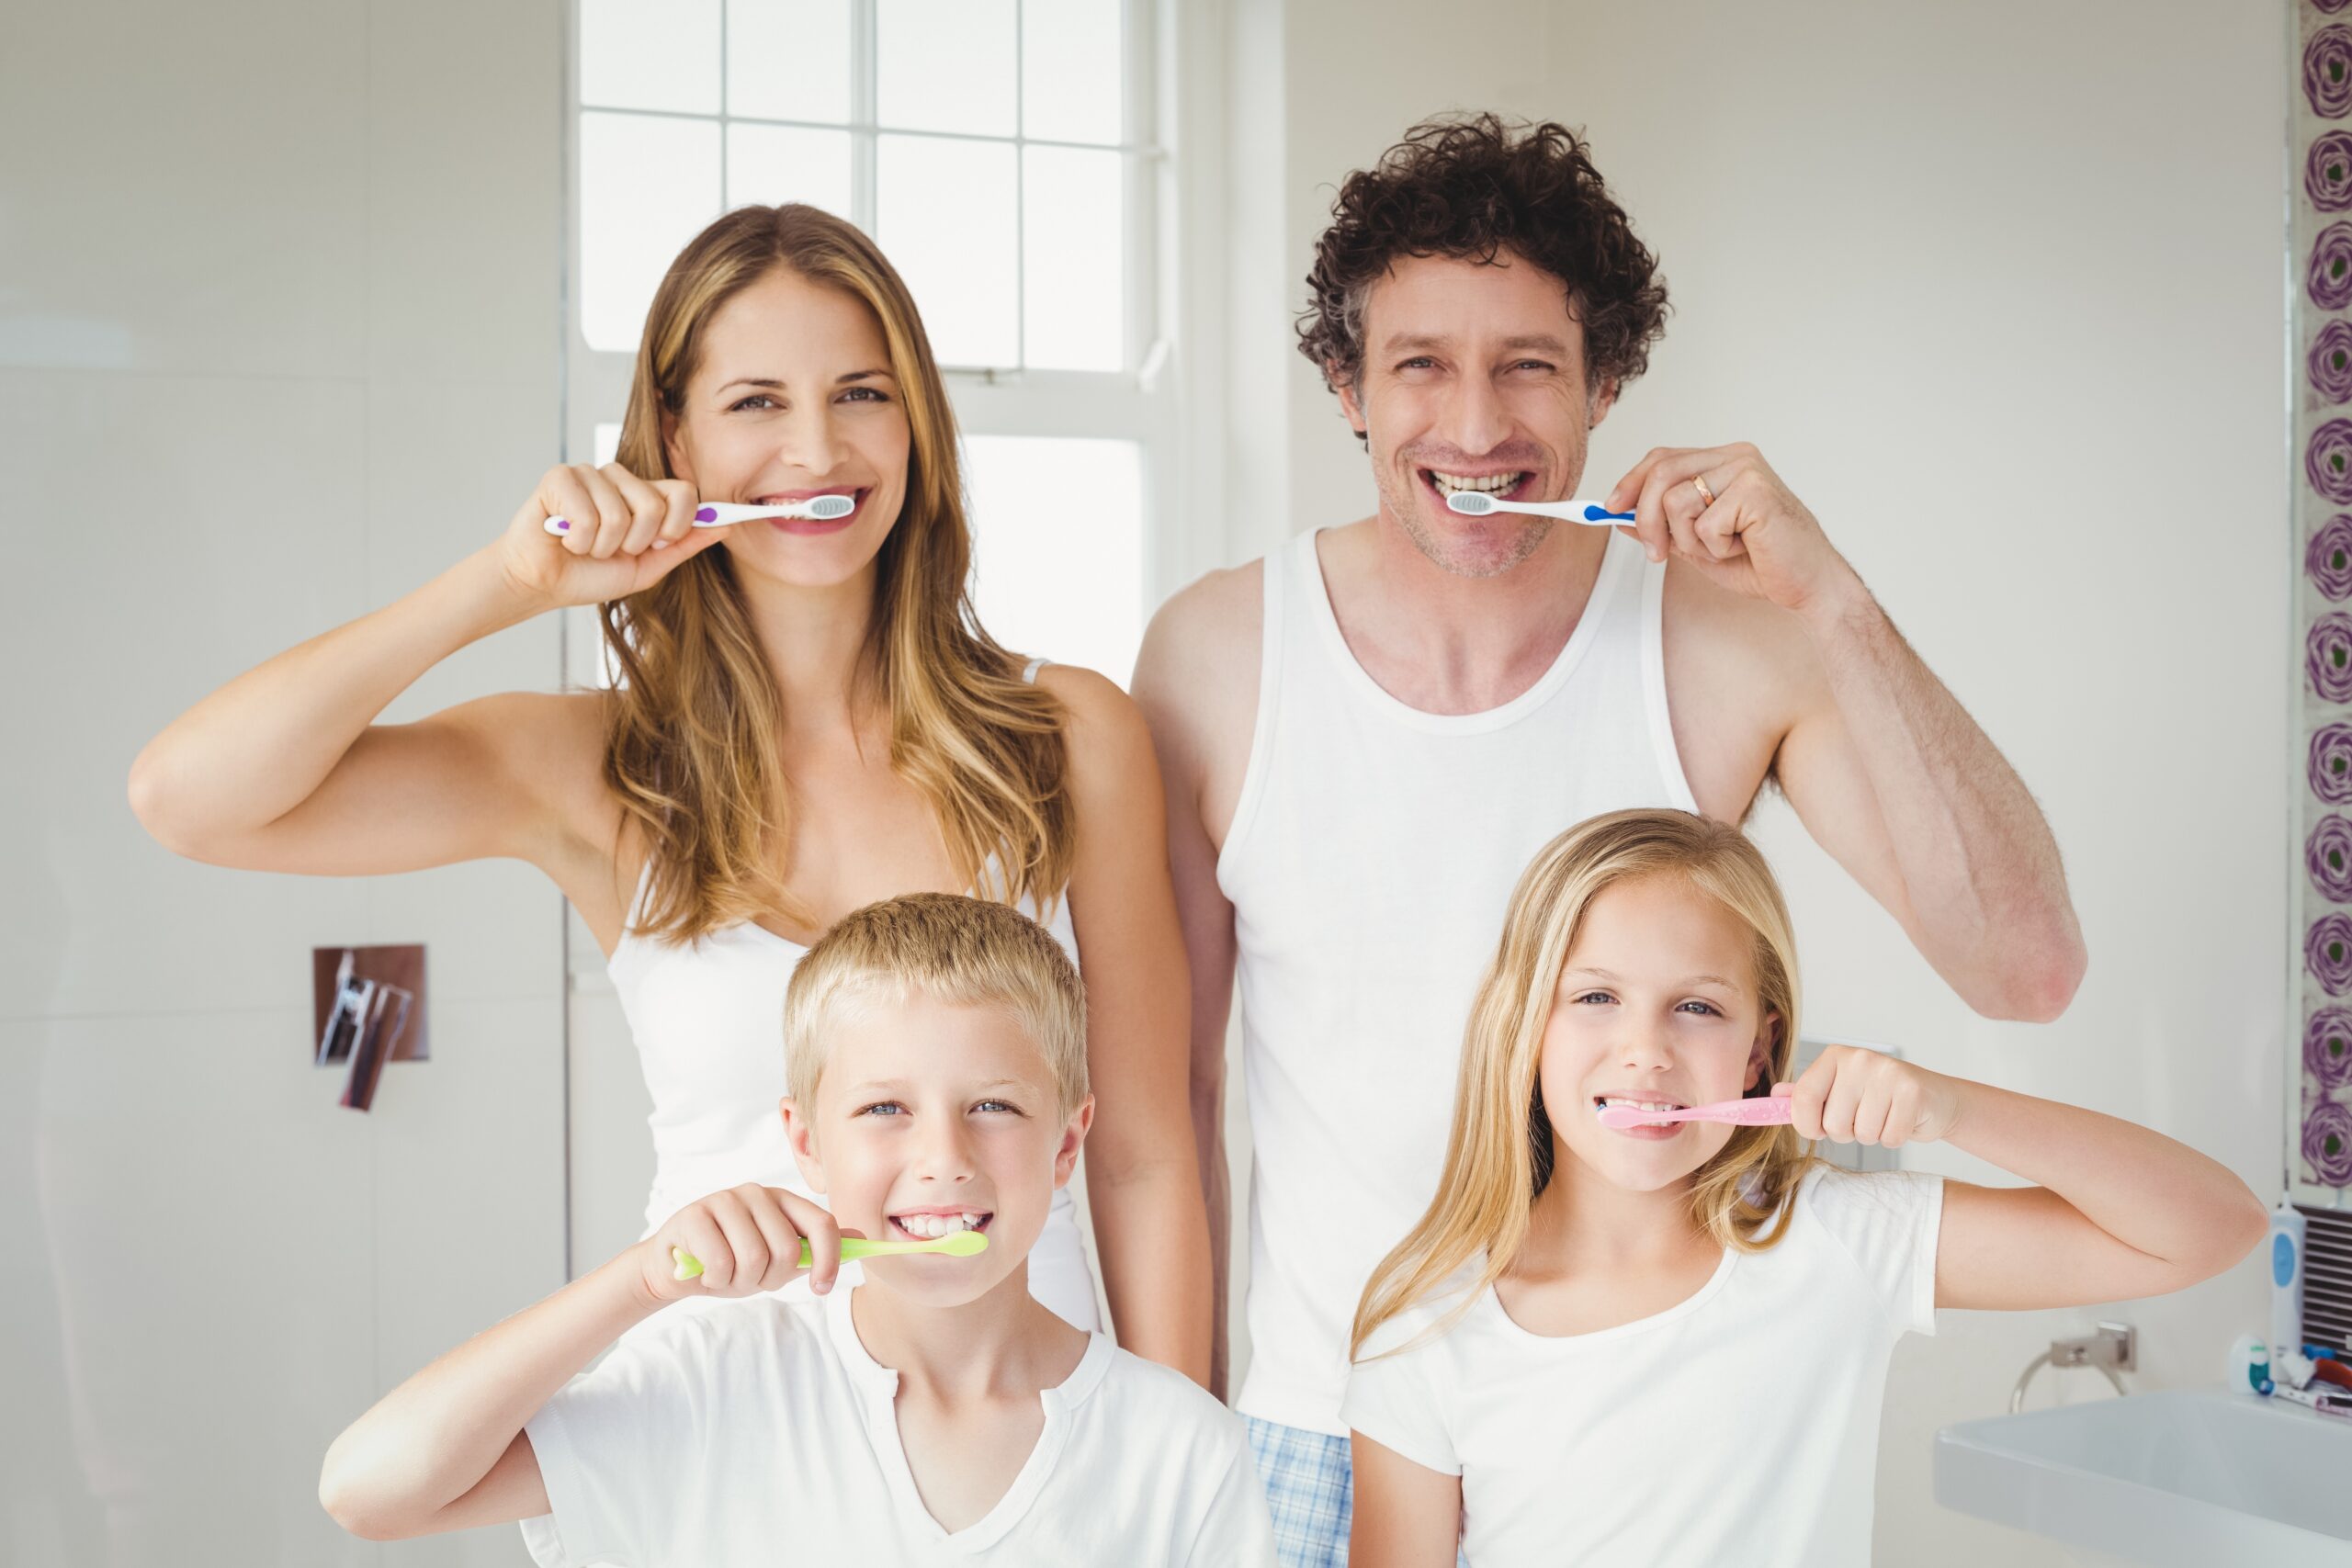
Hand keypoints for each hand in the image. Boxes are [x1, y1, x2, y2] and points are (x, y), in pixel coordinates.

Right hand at [492, 462, 723, 611]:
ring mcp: (590, 474)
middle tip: (611, 550)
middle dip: (634, 543)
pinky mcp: (560, 477)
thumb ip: (683, 545)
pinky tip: (565, 537)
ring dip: (601, 546)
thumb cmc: (590, 575)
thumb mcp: (647, 568)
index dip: (678, 524)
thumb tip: (724, 526)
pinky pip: (586, 514)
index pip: (684, 491)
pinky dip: (578, 540)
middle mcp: (620, 479)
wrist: (542, 584)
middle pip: (654, 505)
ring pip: (618, 514)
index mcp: (644, 495)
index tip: (660, 543)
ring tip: (584, 545)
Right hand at [632, 1184, 845, 1306]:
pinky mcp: (695, 1213)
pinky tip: (705, 1270)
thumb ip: (813, 1249)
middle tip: (750, 1278)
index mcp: (783, 1201)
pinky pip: (721, 1262)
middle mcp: (758, 1193)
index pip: (822, 1224)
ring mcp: (725, 1199)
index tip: (821, 1288)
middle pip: (788, 1250)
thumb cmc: (730, 1262)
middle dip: (770, 1278)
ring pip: (754, 1258)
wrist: (673, 1267)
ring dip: (741, 1281)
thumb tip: (860, 1241)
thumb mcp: (775, 1259)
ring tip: (726, 1274)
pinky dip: (715, 1279)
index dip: (829, 1260)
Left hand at [1604, 443, 1858, 619]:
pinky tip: (1744, 548)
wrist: (1808, 585)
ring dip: (1689, 540)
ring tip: (1722, 548)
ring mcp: (1747, 469)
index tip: (1609, 509)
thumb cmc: (1761, 562)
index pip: (1662, 458)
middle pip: (1661, 472)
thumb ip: (1662, 525)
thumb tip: (1616, 514)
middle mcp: (1735, 456)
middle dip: (1646, 519)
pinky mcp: (1756, 491)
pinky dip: (1716, 548)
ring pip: (1676, 501)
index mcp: (1723, 461)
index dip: (1630, 482)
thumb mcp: (1697, 544)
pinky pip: (1704, 523)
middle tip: (1658, 553)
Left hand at [1775, 1044, 1961, 1148]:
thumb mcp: (1840, 1090)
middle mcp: (1858, 1059)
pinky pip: (1889, 1137)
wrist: (1934, 1099)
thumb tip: (1774, 1095)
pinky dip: (1894, 1138)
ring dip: (1872, 1135)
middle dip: (1846, 1132)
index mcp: (1834, 1056)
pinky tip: (1900, 1120)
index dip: (1806, 1124)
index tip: (1816, 1130)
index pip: (1802, 1098)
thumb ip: (1807, 1094)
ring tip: (1884, 1116)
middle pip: (1832, 1123)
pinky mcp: (1912, 1092)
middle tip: (1864, 1116)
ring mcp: (1887, 1072)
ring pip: (1861, 1133)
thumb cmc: (1880, 1098)